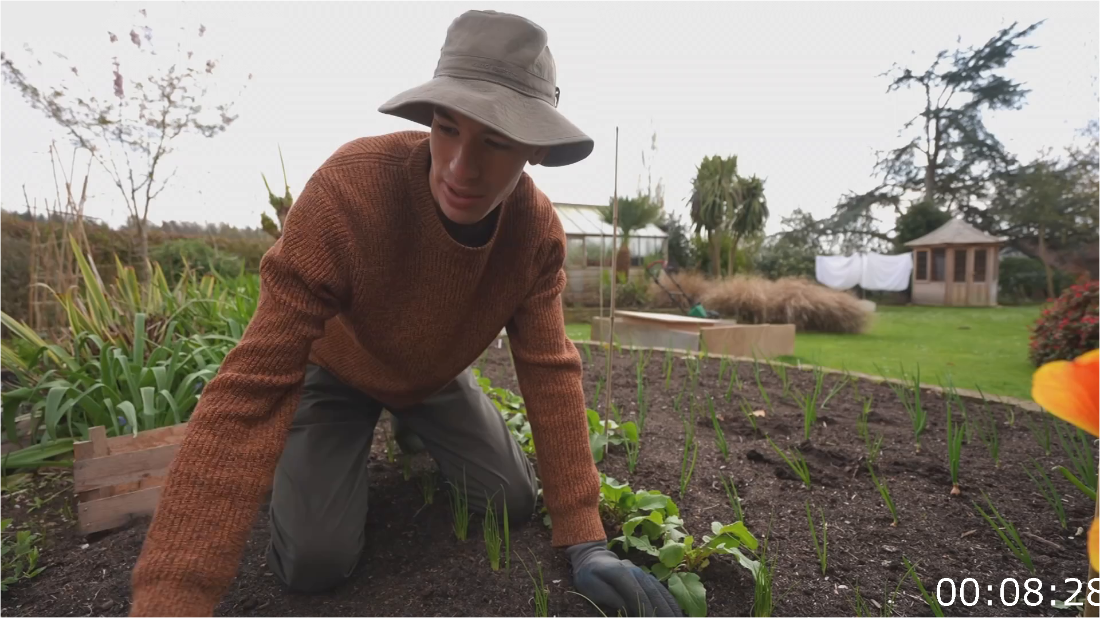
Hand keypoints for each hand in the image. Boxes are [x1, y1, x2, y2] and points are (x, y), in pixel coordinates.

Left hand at [565, 541, 681, 616]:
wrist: (592, 557)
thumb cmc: (588, 576)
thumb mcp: (591, 587)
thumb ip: (609, 597)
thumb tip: (627, 608)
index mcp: (621, 574)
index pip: (638, 596)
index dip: (647, 611)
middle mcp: (635, 572)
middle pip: (653, 594)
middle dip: (664, 612)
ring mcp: (642, 573)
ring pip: (659, 591)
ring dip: (670, 608)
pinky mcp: (645, 577)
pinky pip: (660, 588)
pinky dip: (669, 600)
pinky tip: (676, 611)